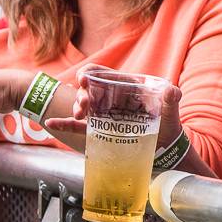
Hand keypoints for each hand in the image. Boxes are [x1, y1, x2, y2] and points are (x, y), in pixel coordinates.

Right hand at [44, 63, 184, 148]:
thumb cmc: (169, 125)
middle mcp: (114, 99)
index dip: (91, 73)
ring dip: (76, 106)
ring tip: (78, 115)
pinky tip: (50, 123)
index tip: (83, 79)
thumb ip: (171, 100)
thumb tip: (172, 90)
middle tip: (83, 105)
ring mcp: (106, 115)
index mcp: (127, 87)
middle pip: (91, 89)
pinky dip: (65, 124)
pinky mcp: (101, 130)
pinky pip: (79, 126)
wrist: (166, 149)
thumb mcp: (170, 112)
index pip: (105, 75)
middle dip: (82, 93)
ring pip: (84, 105)